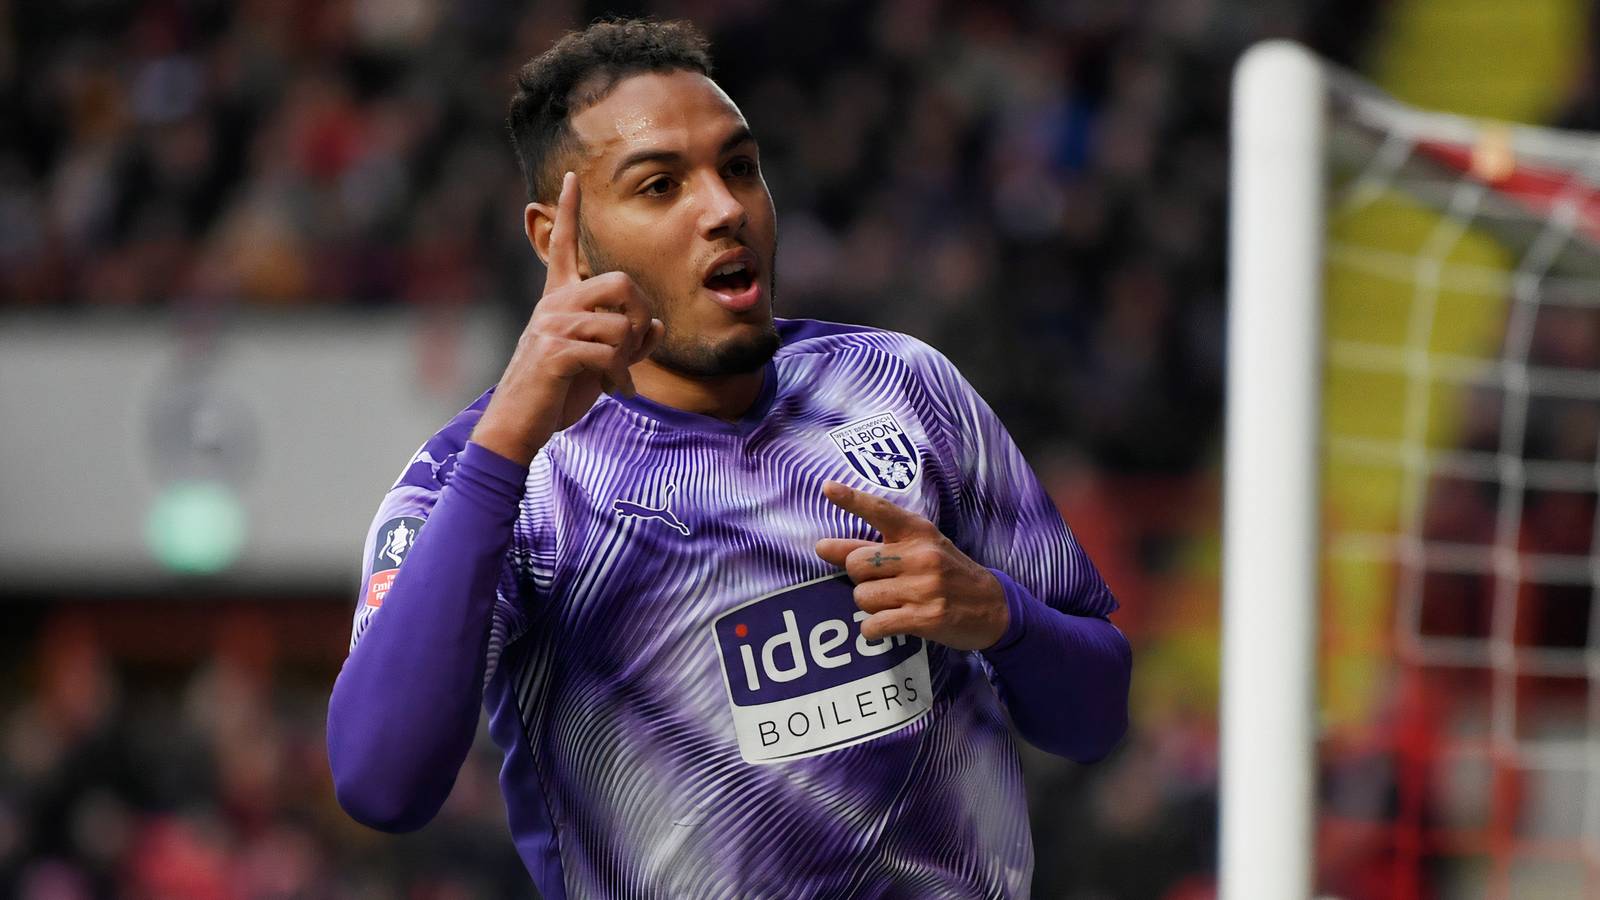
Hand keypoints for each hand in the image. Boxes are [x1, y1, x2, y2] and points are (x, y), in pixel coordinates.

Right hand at [472, 171, 664, 463]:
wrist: (520, 424)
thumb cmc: (558, 392)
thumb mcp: (598, 363)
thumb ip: (627, 342)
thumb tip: (657, 326)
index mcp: (559, 300)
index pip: (564, 246)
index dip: (568, 211)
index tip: (571, 177)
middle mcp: (554, 305)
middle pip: (621, 283)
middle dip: (641, 316)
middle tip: (637, 345)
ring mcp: (552, 327)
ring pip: (620, 326)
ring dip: (631, 358)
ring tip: (619, 378)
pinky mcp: (554, 352)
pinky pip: (610, 354)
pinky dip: (622, 377)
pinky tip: (615, 391)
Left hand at [814, 481, 1008, 650]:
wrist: (994, 607)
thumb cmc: (947, 574)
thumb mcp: (918, 551)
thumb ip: (872, 547)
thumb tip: (823, 547)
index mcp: (919, 532)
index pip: (881, 511)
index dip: (852, 500)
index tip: (827, 488)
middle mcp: (922, 556)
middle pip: (857, 564)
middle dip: (860, 578)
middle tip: (882, 583)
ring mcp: (925, 587)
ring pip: (862, 597)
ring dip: (870, 606)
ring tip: (893, 604)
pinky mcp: (925, 618)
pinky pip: (874, 624)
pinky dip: (873, 630)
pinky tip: (887, 626)